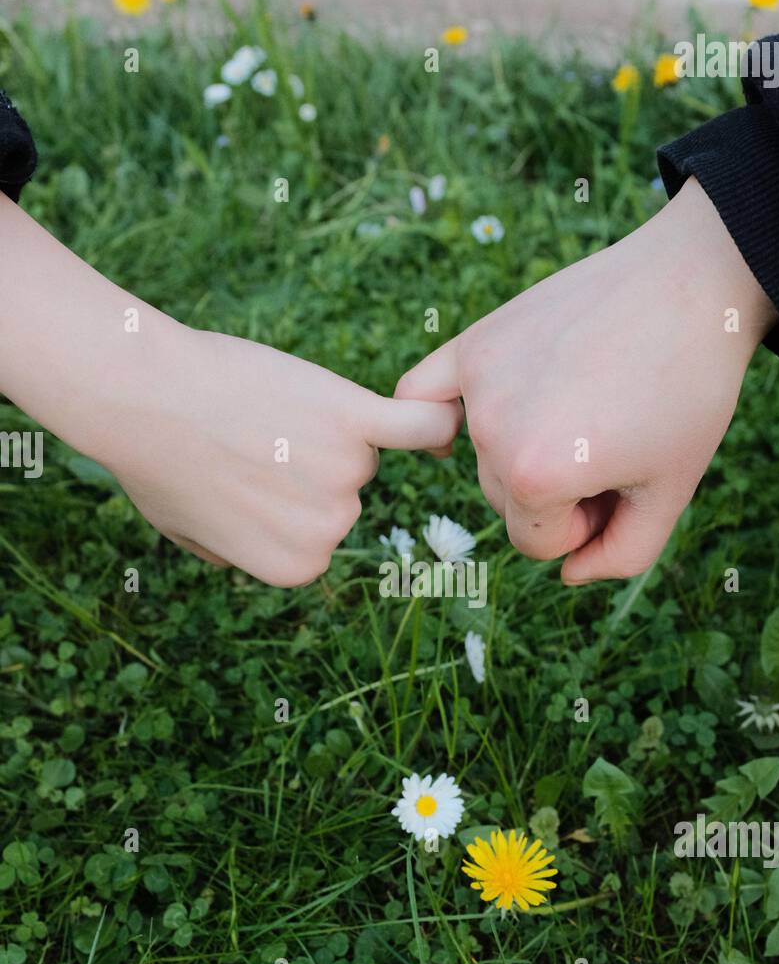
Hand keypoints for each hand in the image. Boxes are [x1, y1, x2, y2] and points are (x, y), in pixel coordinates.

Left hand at [0, 195, 460, 586]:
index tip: (236, 477)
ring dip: (322, 425)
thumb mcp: (181, 531)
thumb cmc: (156, 460)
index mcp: (295, 567)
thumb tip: (243, 554)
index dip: (276, 495)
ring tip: (261, 410)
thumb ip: (228, 552)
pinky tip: (448, 409)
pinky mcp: (355, 418)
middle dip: (301, 462)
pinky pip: (416, 424)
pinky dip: (432, 418)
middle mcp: (330, 531)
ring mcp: (347, 475)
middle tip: (243, 437)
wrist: (146, 396)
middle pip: (342, 488)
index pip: (312, 529)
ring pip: (360, 447)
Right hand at [395, 178, 776, 583]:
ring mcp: (478, 381)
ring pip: (482, 456)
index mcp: (536, 477)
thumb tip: (568, 574)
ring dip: (524, 449)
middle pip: (505, 500)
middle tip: (611, 440)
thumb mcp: (671, 492)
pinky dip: (432, 414)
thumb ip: (620, 557)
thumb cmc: (689, 392)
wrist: (694, 284)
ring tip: (586, 406)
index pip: (536, 542)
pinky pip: (420, 394)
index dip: (585, 523)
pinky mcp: (474, 341)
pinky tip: (454, 424)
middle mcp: (492, 431)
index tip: (624, 482)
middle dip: (556, 489)